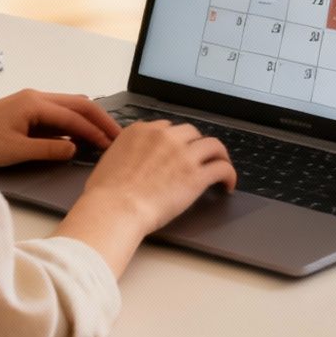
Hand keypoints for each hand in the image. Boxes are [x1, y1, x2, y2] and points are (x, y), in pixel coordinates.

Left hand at [0, 90, 120, 168]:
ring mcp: (31, 103)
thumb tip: (73, 148)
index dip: (95, 131)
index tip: (109, 144)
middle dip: (100, 120)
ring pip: (69, 107)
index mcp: (34, 102)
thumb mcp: (15, 150)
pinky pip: (57, 115)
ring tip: (104, 137)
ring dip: (88, 121)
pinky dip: (73, 124)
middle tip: (117, 136)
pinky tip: (80, 137)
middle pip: (78, 104)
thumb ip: (48, 148)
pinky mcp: (26, 112)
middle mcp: (35, 97)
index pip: (74, 116)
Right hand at [78, 120, 237, 234]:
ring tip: (221, 165)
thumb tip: (129, 159)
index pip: (166, 128)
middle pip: (191, 133)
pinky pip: (222, 168)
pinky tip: (228, 184)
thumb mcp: (109, 160)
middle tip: (199, 158)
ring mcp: (183, 155)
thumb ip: (125, 152)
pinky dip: (229, 174)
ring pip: (213, 145)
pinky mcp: (196, 175)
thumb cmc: (106, 193)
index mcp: (141, 131)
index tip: (178, 149)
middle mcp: (165, 137)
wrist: (115, 208)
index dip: (175, 140)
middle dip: (196, 144)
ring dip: (219, 155)